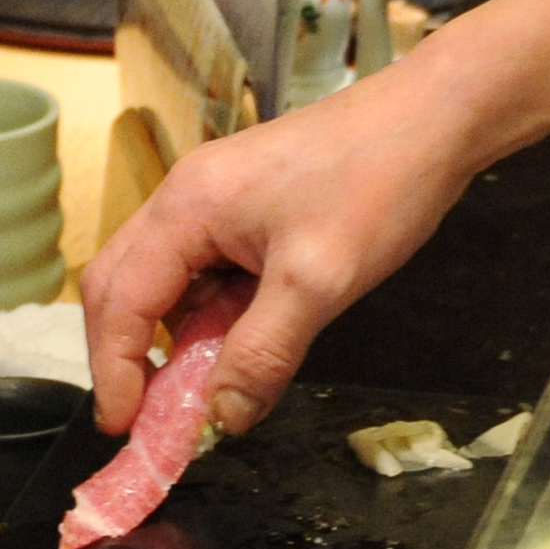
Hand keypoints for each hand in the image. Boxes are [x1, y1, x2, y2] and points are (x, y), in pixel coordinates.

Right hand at [81, 59, 488, 438]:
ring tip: (205, 390)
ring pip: (168, 282)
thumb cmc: (377, 184)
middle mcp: (186, 198)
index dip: (114, 370)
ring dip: (178, 339)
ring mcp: (216, 199)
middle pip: (123, 287)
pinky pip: (208, 271)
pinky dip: (214, 316)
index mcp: (186, 207)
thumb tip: (222, 417)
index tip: (124, 430)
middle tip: (149, 419)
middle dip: (129, 355)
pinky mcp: (248, 207)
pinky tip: (247, 343)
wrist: (435, 119)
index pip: (120, 300)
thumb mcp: (319, 283)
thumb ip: (262, 354)